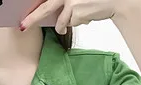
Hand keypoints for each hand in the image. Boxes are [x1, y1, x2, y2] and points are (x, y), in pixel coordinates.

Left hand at [21, 0, 137, 33]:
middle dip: (33, 19)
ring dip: (65, 24)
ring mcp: (71, 3)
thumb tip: (51, 12)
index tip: (24, 18)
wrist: (116, 0)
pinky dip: (78, 23)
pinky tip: (88, 15)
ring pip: (61, 21)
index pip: (46, 1)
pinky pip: (72, 24)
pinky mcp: (77, 13)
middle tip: (23, 26)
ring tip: (79, 15)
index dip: (35, 10)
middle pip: (45, 8)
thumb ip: (65, 2)